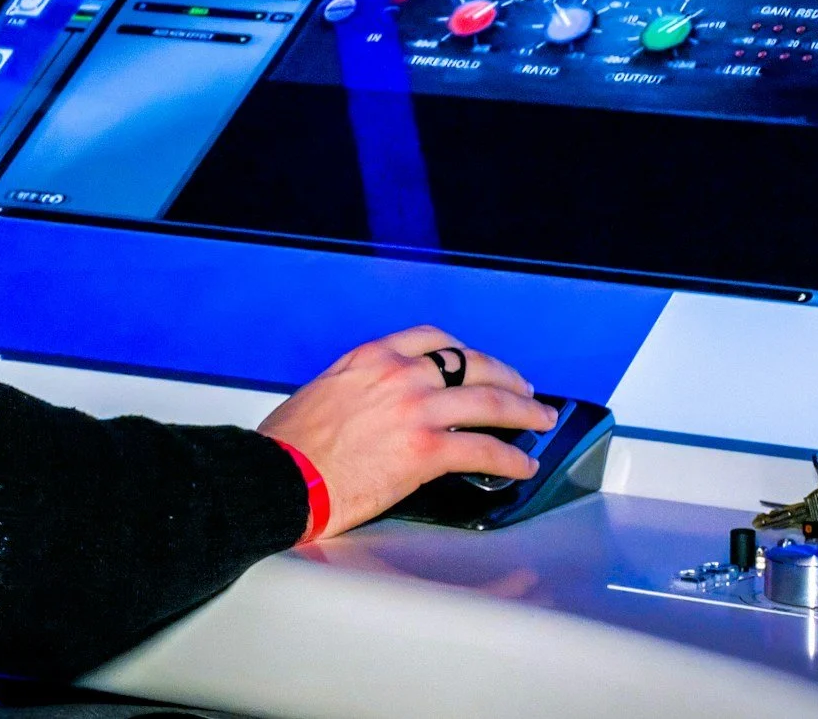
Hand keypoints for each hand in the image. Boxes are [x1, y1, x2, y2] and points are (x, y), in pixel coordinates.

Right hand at [258, 324, 557, 539]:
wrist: (277, 476)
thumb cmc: (287, 446)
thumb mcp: (323, 393)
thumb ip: (360, 390)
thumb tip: (375, 407)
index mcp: (373, 357)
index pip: (433, 340)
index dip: (464, 351)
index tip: (475, 361)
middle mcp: (400, 374)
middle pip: (472, 364)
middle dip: (506, 376)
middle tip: (523, 388)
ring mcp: (416, 410)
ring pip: (489, 401)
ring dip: (523, 411)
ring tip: (540, 419)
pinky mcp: (426, 450)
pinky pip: (483, 450)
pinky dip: (510, 458)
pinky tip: (522, 466)